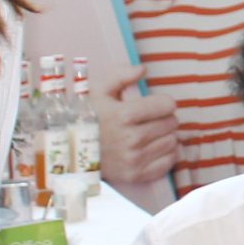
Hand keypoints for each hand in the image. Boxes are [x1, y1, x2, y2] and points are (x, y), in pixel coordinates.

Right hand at [100, 67, 179, 187]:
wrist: (71, 152)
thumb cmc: (88, 117)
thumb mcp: (98, 91)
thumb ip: (120, 75)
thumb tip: (143, 69)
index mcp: (123, 115)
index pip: (167, 105)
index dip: (164, 102)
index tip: (156, 104)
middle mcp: (131, 139)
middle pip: (172, 123)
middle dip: (165, 118)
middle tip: (151, 119)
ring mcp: (134, 159)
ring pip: (172, 142)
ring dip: (166, 136)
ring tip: (151, 133)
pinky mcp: (136, 175)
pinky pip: (169, 162)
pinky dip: (167, 154)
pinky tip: (154, 148)